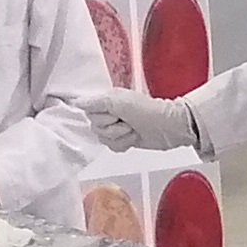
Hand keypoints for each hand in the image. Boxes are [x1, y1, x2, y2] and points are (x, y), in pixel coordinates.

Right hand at [77, 86, 199, 152]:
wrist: (169, 128)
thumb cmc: (148, 112)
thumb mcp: (121, 102)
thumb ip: (97, 102)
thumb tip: (77, 103)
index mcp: (108, 100)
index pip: (89, 112)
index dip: (102, 117)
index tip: (115, 114)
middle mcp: (110, 112)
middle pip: (95, 127)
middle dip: (113, 128)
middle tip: (128, 122)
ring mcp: (117, 126)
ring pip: (103, 138)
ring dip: (120, 137)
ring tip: (133, 129)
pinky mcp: (124, 139)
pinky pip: (112, 147)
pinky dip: (124, 144)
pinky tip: (134, 138)